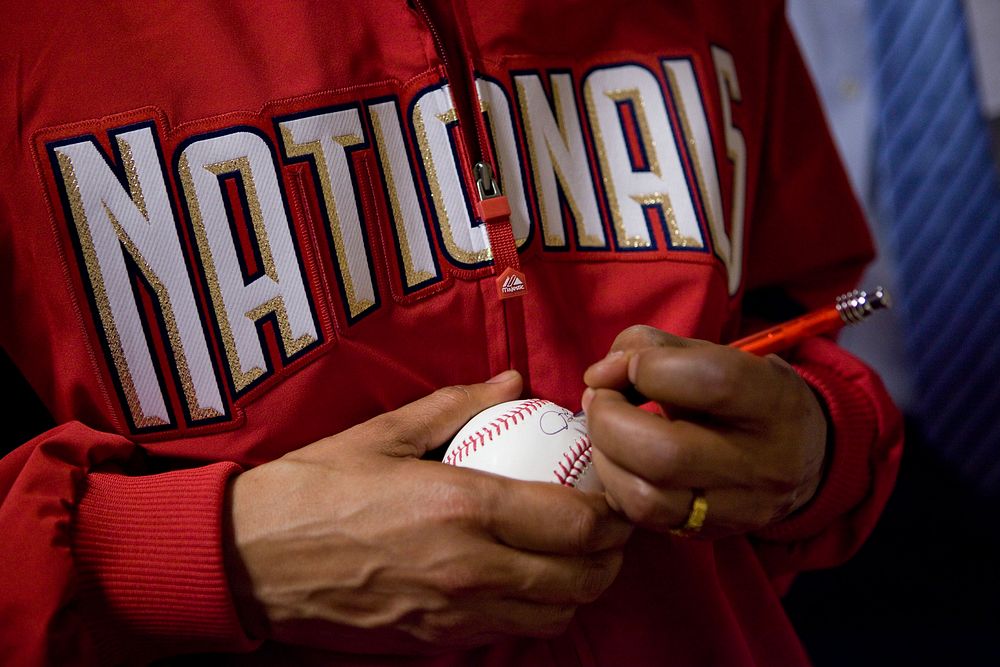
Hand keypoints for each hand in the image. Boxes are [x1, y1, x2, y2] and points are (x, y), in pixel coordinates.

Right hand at [227, 371, 630, 652]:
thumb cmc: (312, 490)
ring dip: (579, 588)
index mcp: (461, 508)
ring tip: (573, 555)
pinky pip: (510, 633)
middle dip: (611, 555)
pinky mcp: (435, 641)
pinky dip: (535, 610)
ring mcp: (454, 614)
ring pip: (553, 616)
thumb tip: (513, 382)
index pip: (576, 523)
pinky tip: (522, 580)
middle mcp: (469, 569)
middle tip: (608, 525)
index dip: (613, 514)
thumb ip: (458, 405)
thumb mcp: (383, 433)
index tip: (615, 493)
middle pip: (580, 579)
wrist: (250, 560)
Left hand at [582, 326, 828, 537]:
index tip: (621, 367)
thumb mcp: (715, 355)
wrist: (801, 457)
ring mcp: (739, 509)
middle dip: (609, 420)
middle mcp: (765, 463)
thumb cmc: (743, 394)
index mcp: (774, 402)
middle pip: (667, 453)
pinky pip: (643, 520)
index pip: (710, 381)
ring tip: (606, 432)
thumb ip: (655, 348)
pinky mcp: (710, 533)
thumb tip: (601, 374)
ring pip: (647, 499)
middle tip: (600, 400)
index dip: (647, 368)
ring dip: (605, 459)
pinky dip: (616, 486)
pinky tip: (620, 462)